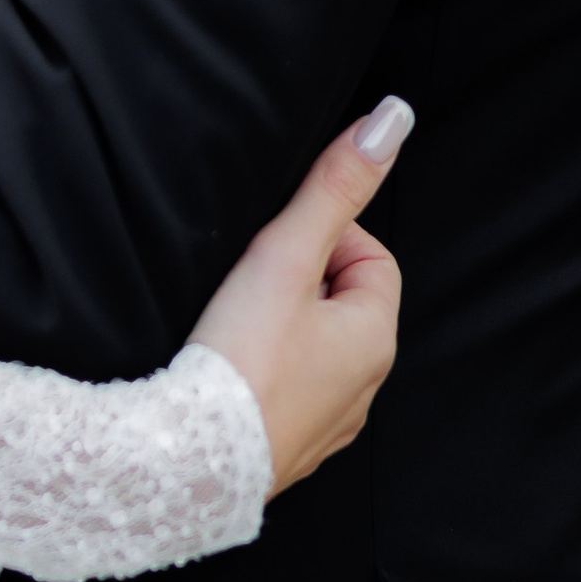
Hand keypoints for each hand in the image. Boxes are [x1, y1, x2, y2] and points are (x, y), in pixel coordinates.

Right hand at [190, 100, 409, 495]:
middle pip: (340, 304)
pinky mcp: (286, 451)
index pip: (369, 257)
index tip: (274, 250)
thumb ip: (335, 185)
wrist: (189, 463)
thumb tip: (391, 119)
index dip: (321, 239)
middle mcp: (364, 388)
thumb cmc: (239, 361)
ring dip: (279, 331)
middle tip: (247, 288)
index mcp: (376, 338)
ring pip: (312, 351)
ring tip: (232, 328)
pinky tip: (225, 374)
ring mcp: (328, 426)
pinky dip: (261, 376)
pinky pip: (284, 395)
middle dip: (298, 285)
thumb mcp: (287, 253)